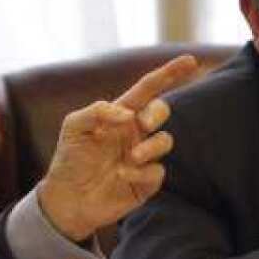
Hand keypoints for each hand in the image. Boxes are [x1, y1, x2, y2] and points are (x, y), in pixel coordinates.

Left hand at [37, 54, 200, 241]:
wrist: (66, 199)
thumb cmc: (69, 159)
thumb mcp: (74, 126)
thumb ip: (97, 111)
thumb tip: (129, 114)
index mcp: (120, 115)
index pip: (147, 88)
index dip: (169, 73)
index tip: (191, 60)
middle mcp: (135, 133)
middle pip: (161, 110)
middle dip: (156, 113)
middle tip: (142, 123)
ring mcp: (142, 157)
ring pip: (165, 141)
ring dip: (150, 147)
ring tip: (130, 158)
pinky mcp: (146, 182)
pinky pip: (158, 171)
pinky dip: (142, 172)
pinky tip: (123, 176)